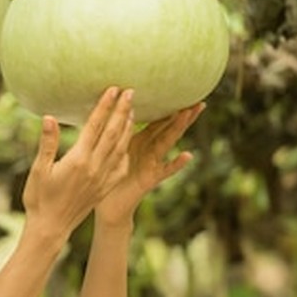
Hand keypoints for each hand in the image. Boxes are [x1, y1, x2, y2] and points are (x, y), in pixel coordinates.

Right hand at [21, 87, 133, 239]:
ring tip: (132, 111)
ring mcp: (102, 178)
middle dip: (122, 111)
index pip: (94, 127)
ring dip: (127, 127)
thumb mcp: (39, 169)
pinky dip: (126, 151)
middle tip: (131, 92)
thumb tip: (50, 118)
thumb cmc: (39, 198)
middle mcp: (94, 167)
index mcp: (78, 160)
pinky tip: (127, 142)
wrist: (50, 227)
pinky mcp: (104, 188)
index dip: (104, 107)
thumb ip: (47, 143)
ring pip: (120, 148)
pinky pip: (120, 166)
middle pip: (112, 133)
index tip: (113, 90)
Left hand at [95, 100, 204, 226]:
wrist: (107, 205)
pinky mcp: (149, 179)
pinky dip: (176, 164)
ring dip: (179, 128)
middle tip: (197, 99)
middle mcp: (147, 151)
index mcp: (136, 141)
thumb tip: (99, 110)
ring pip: (167, 142)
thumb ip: (108, 132)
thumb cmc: (105, 177)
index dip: (164, 107)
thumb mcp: (104, 150)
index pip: (154, 121)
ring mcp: (151, 164)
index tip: (176, 91)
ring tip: (190, 114)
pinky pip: (165, 171)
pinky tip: (188, 155)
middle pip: (167, 128)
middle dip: (181, 114)